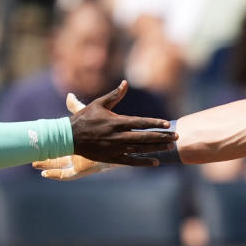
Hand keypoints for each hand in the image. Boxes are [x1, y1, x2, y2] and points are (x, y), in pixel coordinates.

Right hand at [35, 85, 175, 177]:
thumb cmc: (84, 118)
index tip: (168, 124)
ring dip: (156, 148)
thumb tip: (125, 83)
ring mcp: (115, 148)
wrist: (69, 137)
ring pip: (140, 149)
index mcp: (116, 121)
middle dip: (161, 137)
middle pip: (144, 137)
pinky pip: (130, 161)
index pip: (140, 122)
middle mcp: (118, 136)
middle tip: (176, 137)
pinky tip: (155, 162)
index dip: (155, 123)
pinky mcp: (111, 158)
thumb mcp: (99, 103)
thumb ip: (115, 94)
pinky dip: (143, 162)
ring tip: (169, 147)